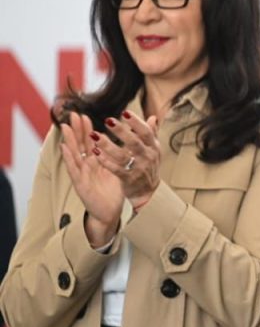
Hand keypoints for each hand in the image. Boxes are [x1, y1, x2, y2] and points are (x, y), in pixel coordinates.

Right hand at [60, 112, 123, 245]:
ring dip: (70, 140)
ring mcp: (82, 174)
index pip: (90, 142)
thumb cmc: (113, 190)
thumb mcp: (119, 169)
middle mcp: (87, 166)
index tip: (85, 114)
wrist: (110, 212)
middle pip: (80, 144)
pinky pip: (74, 169)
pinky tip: (65, 148)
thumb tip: (128, 140)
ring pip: (75, 154)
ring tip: (65, 126)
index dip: (87, 129)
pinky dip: (69, 158)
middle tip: (73, 114)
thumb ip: (121, 155)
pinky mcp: (80, 184)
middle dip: (77, 129)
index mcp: (96, 162)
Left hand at [92, 111, 160, 210]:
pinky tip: (95, 152)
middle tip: (108, 120)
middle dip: (121, 132)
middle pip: (134, 143)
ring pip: (122, 156)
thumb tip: (152, 117)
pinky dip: (105, 161)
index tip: (125, 112)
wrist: (147, 190)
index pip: (146, 133)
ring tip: (94, 135)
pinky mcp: (128, 179)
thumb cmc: (148, 166)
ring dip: (108, 145)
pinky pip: (115, 169)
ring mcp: (138, 169)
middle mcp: (147, 157)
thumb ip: (151, 133)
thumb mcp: (153, 150)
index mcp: (153, 148)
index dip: (136, 123)